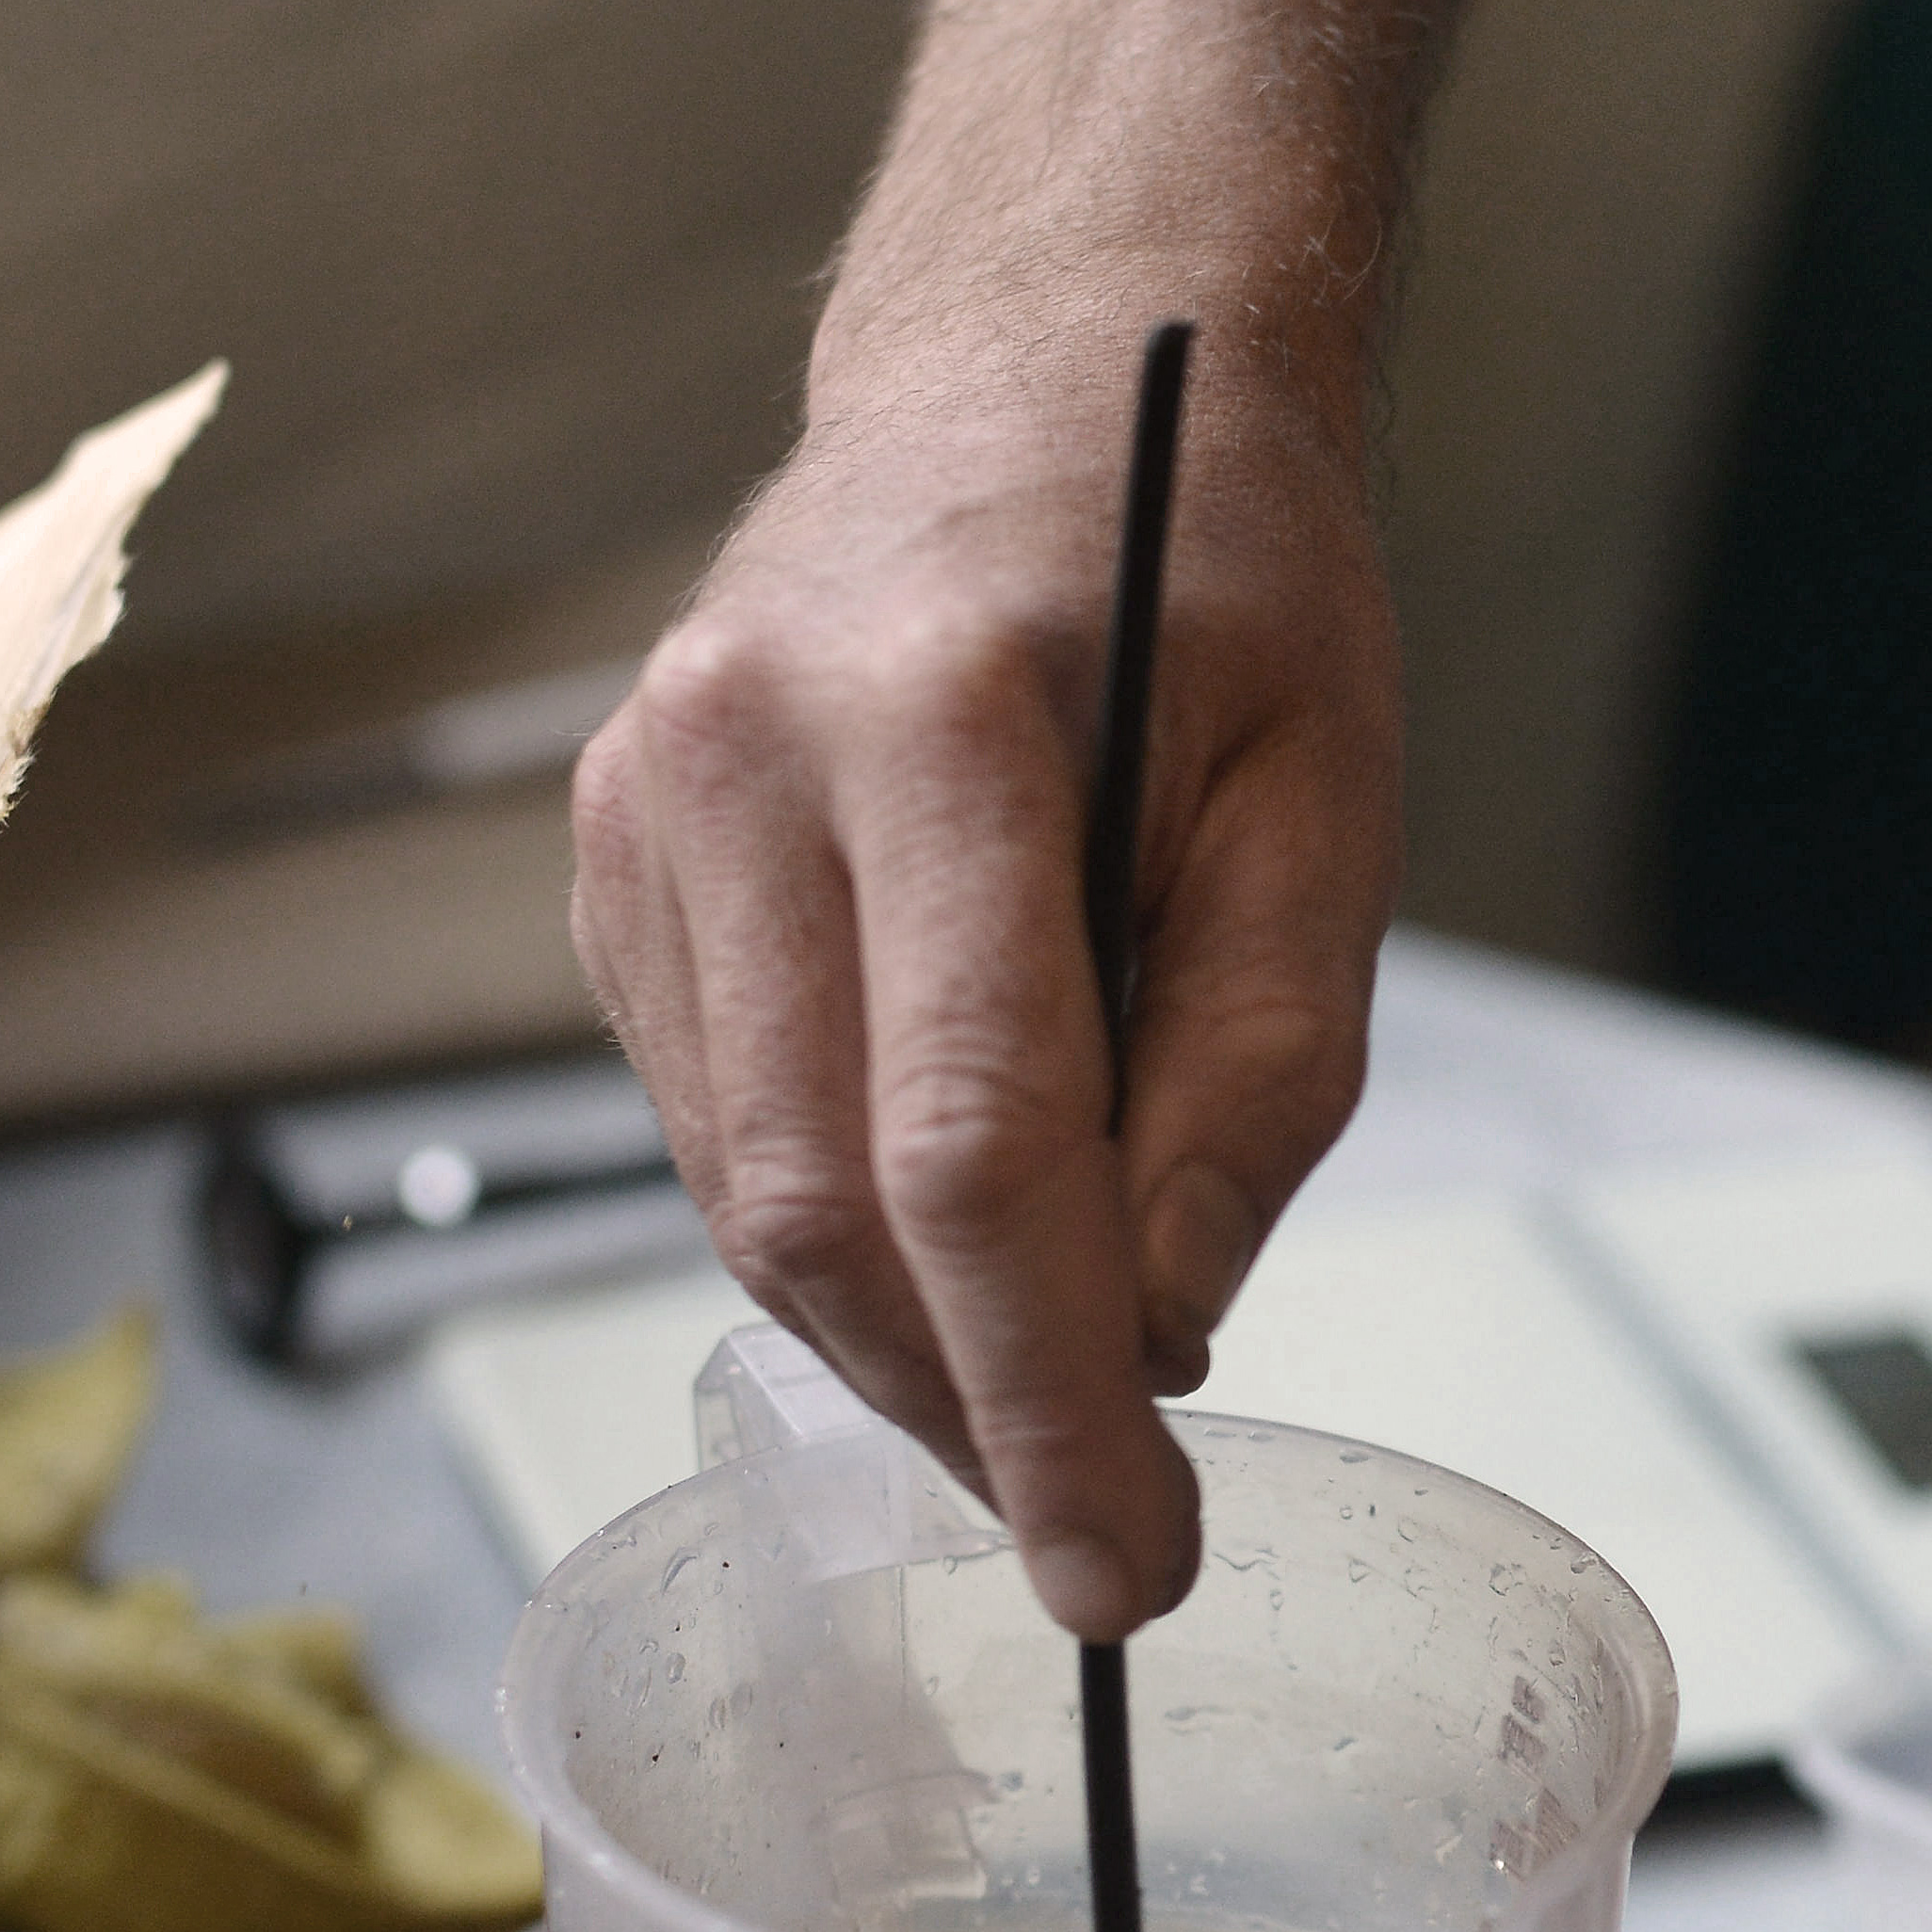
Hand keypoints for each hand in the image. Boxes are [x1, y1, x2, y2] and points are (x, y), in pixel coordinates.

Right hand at [569, 333, 1396, 1635]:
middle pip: (822, 1205)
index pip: (965, 1145)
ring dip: (904, 1339)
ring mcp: (639, 810)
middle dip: (971, 1408)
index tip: (1134, 1564)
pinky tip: (960, 1224)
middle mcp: (735, 759)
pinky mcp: (607, 862)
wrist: (1035, 367)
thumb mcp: (1325, 794)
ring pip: (747, 1196)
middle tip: (1112, 1524)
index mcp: (931, 716)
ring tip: (1065, 1372)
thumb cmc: (1212, 566)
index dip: (1048, 1392)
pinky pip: (717, 1125)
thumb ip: (1256, 1068)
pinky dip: (841, 1232)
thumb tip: (1160, 1327)